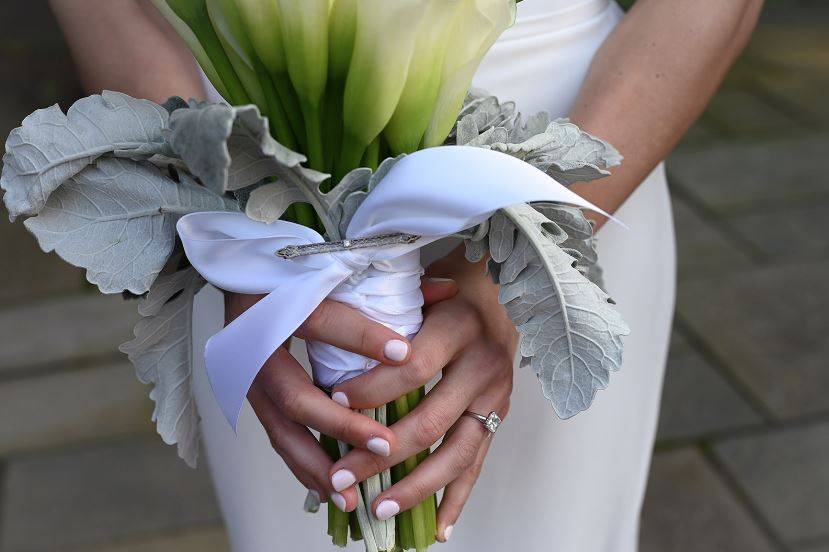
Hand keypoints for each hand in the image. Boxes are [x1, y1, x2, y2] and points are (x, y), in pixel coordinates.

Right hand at [224, 279, 457, 512]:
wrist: (243, 272)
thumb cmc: (298, 272)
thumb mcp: (339, 270)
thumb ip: (392, 283)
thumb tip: (448, 290)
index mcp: (278, 304)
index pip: (323, 321)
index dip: (362, 339)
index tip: (407, 355)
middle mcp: (257, 346)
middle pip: (294, 394)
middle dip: (342, 425)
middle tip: (387, 445)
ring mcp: (247, 376)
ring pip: (280, 429)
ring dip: (317, 464)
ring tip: (351, 497)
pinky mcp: (251, 396)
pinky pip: (277, 436)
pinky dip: (302, 464)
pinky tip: (328, 491)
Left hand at [327, 247, 517, 541]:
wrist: (499, 291)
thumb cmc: (445, 292)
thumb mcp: (419, 291)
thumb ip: (384, 317)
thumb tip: (332, 355)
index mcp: (458, 327)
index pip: (413, 367)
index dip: (373, 389)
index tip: (334, 402)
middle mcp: (483, 364)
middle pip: (431, 420)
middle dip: (381, 453)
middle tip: (341, 475)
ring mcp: (497, 396)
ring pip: (457, 453)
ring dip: (416, 487)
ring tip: (379, 509)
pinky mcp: (500, 416)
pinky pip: (478, 464)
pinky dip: (457, 498)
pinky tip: (436, 529)